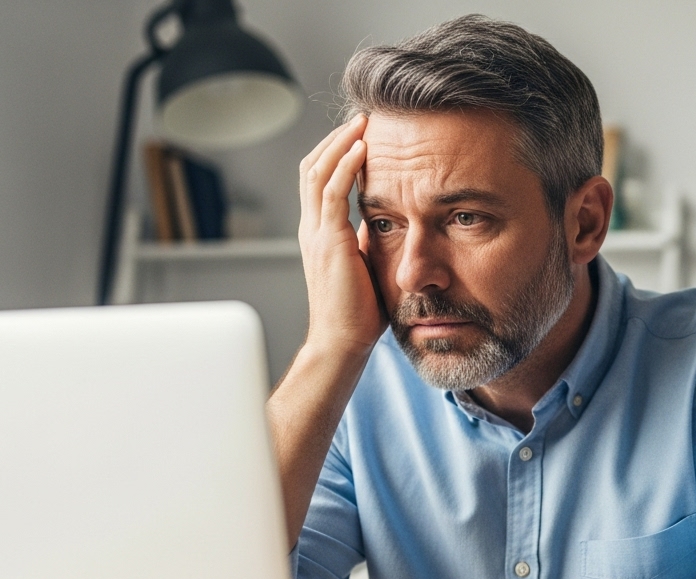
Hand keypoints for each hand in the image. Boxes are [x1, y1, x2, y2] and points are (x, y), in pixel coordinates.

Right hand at [297, 114, 386, 356]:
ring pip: (318, 171)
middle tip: (362, 118)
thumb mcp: (366, 266)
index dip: (337, 154)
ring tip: (362, 122)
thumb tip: (383, 224)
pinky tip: (363, 147)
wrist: (343, 342)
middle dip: (336, 139)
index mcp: (319, 234)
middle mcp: (311, 229)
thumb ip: (367, 242)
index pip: (320, 181)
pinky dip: (345, 165)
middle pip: (313, 167)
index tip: (362, 135)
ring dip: (341, 142)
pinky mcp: (328, 240)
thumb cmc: (359, 313)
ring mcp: (316, 233)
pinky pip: (332, 191)